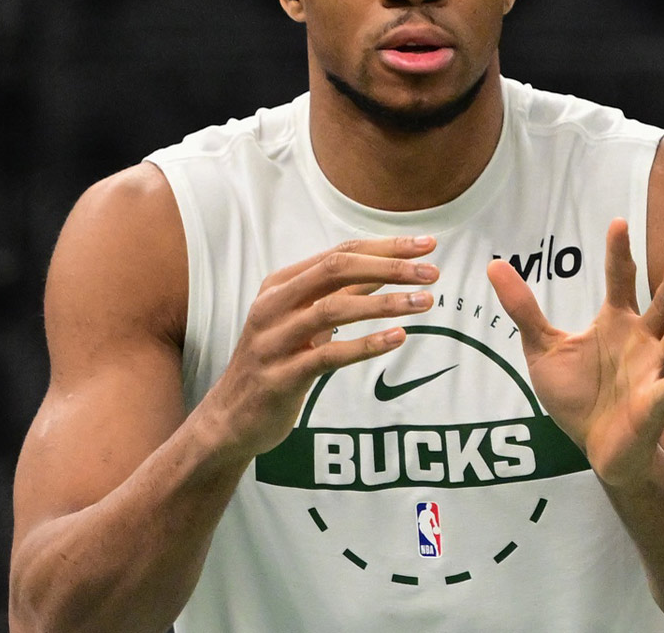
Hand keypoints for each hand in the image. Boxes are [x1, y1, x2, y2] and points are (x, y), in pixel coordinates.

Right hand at [204, 236, 438, 459]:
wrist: (231, 418)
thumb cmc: (276, 362)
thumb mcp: (305, 320)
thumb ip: (342, 294)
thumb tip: (390, 269)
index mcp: (280, 284)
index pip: (340, 252)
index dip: (385, 246)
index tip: (427, 245)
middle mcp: (273, 305)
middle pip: (336, 270)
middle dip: (389, 267)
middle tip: (432, 273)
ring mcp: (274, 340)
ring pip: (334, 309)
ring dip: (385, 304)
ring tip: (425, 303)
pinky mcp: (281, 377)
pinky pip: (329, 355)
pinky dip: (366, 344)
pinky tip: (398, 338)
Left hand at [488, 219, 663, 487]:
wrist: (596, 446)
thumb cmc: (578, 394)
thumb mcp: (542, 348)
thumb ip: (523, 309)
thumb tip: (494, 266)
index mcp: (616, 322)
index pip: (621, 279)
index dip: (619, 252)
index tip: (618, 223)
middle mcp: (641, 341)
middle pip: (661, 306)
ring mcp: (652, 372)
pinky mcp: (653, 406)